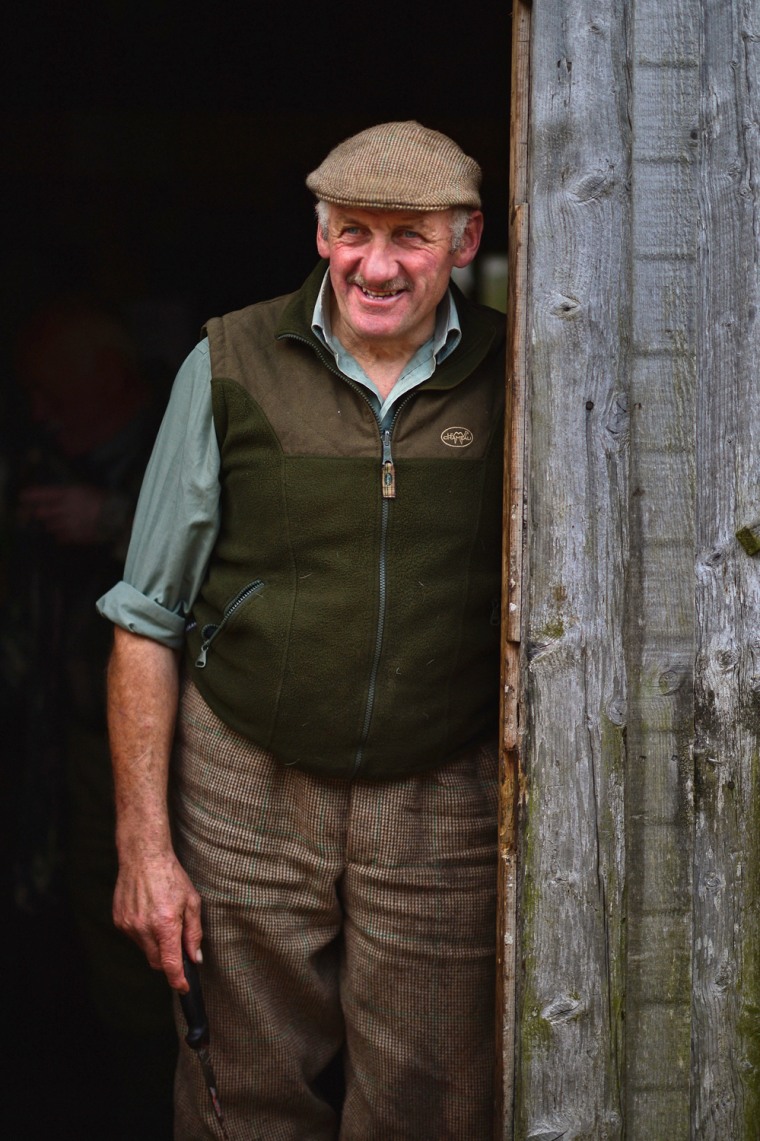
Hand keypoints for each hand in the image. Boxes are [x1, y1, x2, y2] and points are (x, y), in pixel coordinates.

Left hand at [19, 483, 107, 544]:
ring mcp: (68, 523)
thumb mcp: (86, 490)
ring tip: (57, 522)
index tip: (23, 496)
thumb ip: (70, 495)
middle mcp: (65, 508)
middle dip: (38, 513)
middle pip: (43, 512)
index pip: (45, 494)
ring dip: (50, 524)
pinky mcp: (74, 536)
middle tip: (35, 513)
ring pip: (50, 526)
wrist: (118, 518)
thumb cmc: (105, 500)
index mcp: (69, 494)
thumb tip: (58, 498)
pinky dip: (59, 535)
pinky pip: (60, 537)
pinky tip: (64, 532)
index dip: (33, 496)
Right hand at [113, 850, 202, 991]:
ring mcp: (129, 926)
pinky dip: (144, 933)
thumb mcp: (191, 902)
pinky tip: (149, 913)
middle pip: (157, 962)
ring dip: (156, 944)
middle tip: (177, 942)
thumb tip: (195, 958)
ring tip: (161, 918)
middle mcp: (144, 928)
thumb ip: (194, 933)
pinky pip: (134, 938)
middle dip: (169, 960)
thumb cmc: (171, 876)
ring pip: (145, 950)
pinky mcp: (119, 921)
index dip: (178, 980)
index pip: (170, 964)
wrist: (143, 857)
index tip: (184, 988)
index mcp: (165, 924)